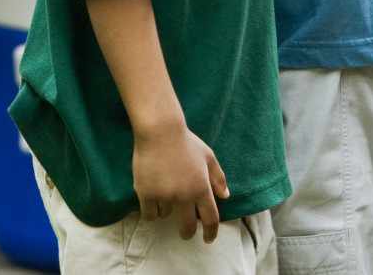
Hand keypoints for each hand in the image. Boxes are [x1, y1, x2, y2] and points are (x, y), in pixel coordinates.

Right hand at [132, 118, 228, 241]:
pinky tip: (153, 198)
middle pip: (187, 226)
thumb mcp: (208, 157)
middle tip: (187, 233)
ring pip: (166, 217)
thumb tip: (225, 196)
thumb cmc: (186, 143)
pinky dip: (152, 210)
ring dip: (167, 210)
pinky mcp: (146, 195)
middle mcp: (184, 195)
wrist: (161, 132)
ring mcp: (165, 196)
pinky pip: (150, 215)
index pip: (210, 217)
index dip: (211, 231)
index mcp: (201, 187)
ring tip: (165, 192)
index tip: (209, 239)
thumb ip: (218, 178)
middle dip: (188, 233)